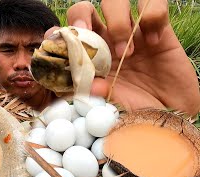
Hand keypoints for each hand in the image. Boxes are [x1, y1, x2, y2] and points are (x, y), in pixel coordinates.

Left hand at [66, 1, 199, 115]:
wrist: (171, 113)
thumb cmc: (137, 110)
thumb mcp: (113, 105)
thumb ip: (98, 95)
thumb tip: (87, 85)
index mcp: (90, 58)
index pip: (68, 34)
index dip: (61, 32)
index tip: (58, 40)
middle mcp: (106, 41)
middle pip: (85, 10)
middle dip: (81, 16)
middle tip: (85, 31)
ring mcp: (131, 33)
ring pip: (115, 2)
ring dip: (118, 23)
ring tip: (128, 53)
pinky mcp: (158, 28)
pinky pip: (153, 4)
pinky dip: (152, 17)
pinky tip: (154, 42)